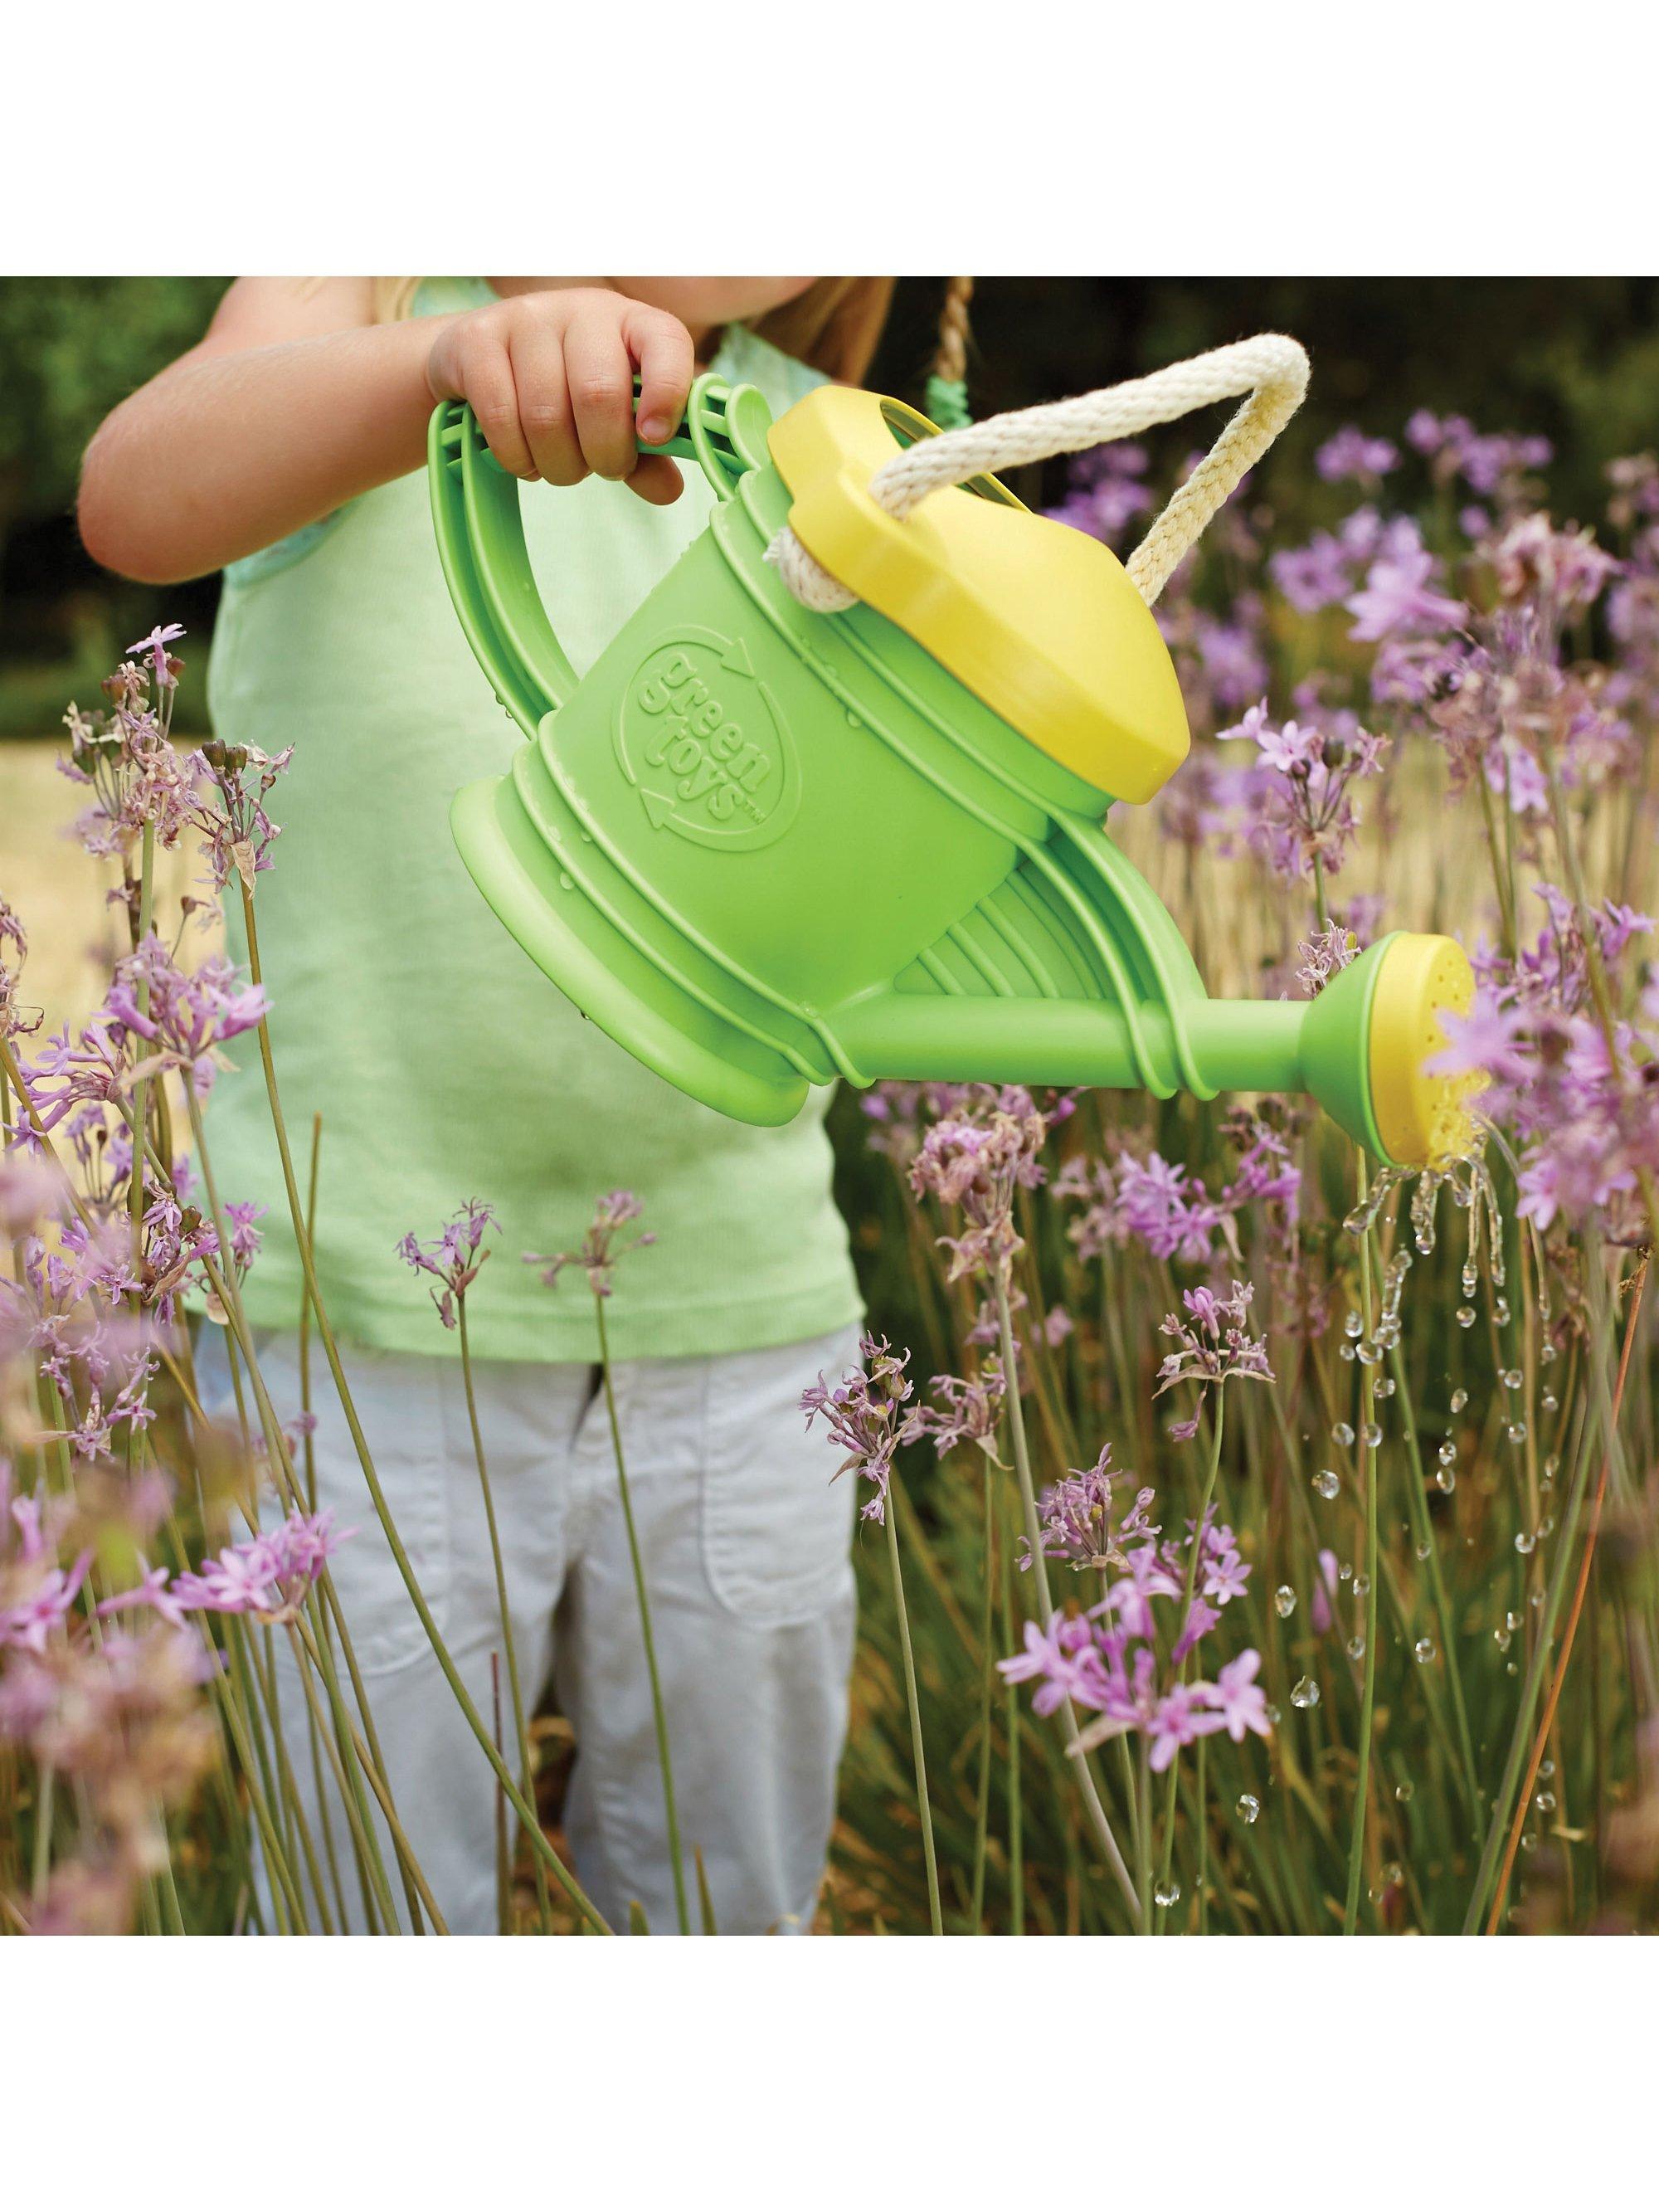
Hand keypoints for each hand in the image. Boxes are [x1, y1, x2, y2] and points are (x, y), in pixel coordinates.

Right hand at [425, 287, 694, 504]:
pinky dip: (516, 457)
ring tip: (558, 466)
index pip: (666, 344)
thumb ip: (647, 456)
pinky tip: (523, 460)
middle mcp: (582, 310)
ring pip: (546, 416)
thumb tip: (669, 492)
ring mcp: (526, 318)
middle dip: (603, 454)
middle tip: (600, 469)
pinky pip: (500, 417)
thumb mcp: (614, 418)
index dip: (667, 395)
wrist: (481, 358)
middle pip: (599, 393)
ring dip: (557, 464)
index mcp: (631, 323)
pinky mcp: (478, 339)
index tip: (653, 438)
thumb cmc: (565, 389)